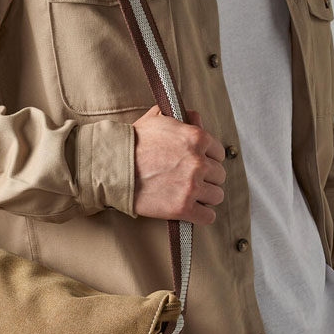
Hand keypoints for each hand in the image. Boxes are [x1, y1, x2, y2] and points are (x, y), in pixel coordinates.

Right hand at [132, 105, 225, 224]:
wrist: (113, 167)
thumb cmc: (132, 143)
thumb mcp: (156, 119)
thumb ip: (181, 117)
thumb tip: (196, 118)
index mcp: (196, 138)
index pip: (219, 153)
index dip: (208, 159)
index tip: (198, 164)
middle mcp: (198, 162)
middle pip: (219, 175)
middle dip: (207, 178)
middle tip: (190, 180)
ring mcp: (192, 186)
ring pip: (217, 196)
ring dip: (206, 196)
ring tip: (190, 195)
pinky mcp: (183, 208)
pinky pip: (208, 216)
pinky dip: (202, 214)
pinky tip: (192, 210)